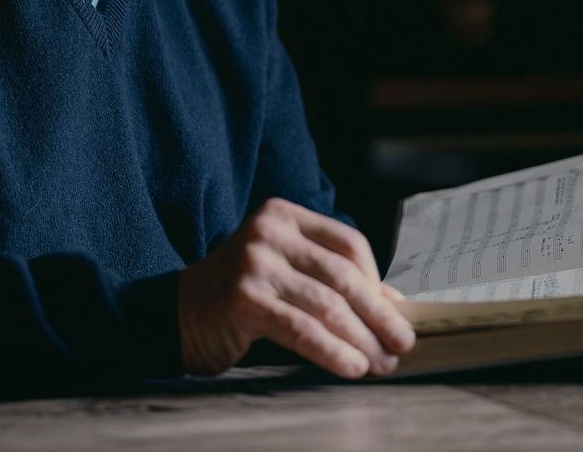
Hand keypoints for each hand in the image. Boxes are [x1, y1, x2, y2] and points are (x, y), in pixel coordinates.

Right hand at [178, 197, 414, 378]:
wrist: (180, 314)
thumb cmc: (244, 294)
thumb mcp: (290, 274)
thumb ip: (335, 281)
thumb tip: (394, 304)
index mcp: (284, 215)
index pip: (349, 243)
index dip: (376, 282)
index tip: (392, 314)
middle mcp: (268, 232)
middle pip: (343, 276)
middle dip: (379, 315)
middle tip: (402, 344)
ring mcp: (254, 263)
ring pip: (327, 305)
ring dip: (362, 339)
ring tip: (381, 364)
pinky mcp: (244, 299)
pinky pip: (302, 329)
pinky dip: (333, 351)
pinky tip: (353, 367)